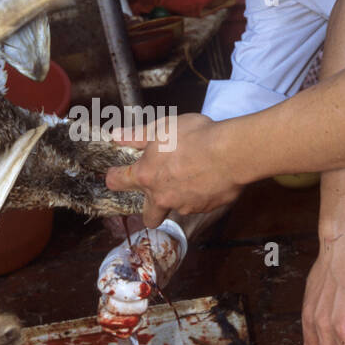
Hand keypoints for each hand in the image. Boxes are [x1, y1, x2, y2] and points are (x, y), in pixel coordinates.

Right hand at [96, 222, 186, 336]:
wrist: (157, 254)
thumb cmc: (154, 247)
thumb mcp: (154, 244)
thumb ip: (149, 258)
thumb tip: (146, 279)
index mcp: (112, 267)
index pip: (107, 285)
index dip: (126, 292)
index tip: (147, 289)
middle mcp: (108, 284)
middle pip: (108, 306)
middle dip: (130, 309)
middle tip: (146, 303)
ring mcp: (112, 298)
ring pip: (106, 319)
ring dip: (124, 323)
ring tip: (141, 318)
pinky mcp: (120, 310)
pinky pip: (113, 327)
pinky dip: (124, 331)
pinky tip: (137, 324)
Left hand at [105, 114, 240, 227]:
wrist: (230, 153)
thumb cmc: (195, 137)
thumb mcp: (163, 128)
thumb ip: (137, 136)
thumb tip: (115, 136)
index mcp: (146, 176)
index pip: (118, 182)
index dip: (114, 177)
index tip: (116, 173)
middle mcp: (161, 196)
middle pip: (148, 216)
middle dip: (150, 210)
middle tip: (159, 192)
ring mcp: (184, 206)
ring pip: (176, 207)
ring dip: (180, 196)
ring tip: (193, 176)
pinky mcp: (204, 209)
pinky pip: (198, 204)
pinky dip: (200, 194)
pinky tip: (209, 178)